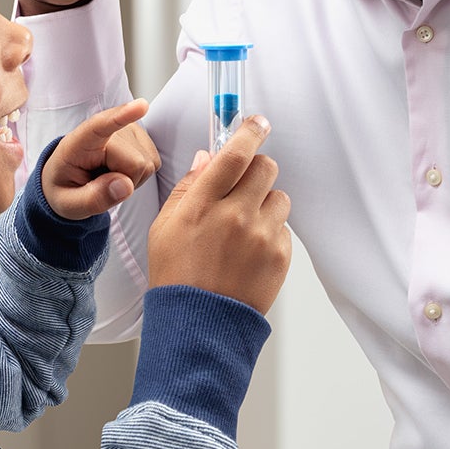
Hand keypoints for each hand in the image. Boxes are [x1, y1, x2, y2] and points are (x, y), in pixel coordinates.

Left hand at [41, 100, 160, 219]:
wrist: (69, 178)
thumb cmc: (66, 188)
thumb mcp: (69, 204)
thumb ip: (93, 198)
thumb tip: (126, 186)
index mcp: (79, 143)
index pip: (100, 126)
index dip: (123, 116)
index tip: (141, 106)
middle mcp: (107, 130)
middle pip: (135, 163)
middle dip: (125, 183)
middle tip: (101, 184)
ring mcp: (126, 130)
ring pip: (147, 164)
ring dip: (131, 179)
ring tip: (108, 177)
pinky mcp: (140, 135)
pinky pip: (153, 163)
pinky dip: (139, 175)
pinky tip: (120, 171)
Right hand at [147, 116, 291, 314]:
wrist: (199, 326)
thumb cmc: (177, 277)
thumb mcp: (165, 228)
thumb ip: (188, 189)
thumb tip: (208, 159)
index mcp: (202, 205)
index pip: (235, 154)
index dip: (250, 132)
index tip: (257, 122)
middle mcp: (235, 215)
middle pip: (265, 168)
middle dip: (258, 170)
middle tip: (245, 186)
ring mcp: (261, 236)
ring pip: (279, 198)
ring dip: (265, 205)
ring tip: (245, 229)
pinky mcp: (280, 256)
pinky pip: (284, 229)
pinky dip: (270, 234)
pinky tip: (249, 253)